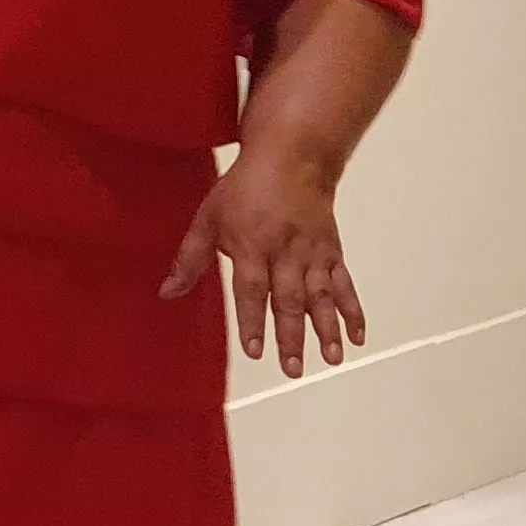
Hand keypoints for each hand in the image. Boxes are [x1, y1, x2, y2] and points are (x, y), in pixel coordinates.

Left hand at [161, 145, 366, 378]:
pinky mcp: (332, 251)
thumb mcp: (208, 217)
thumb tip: (167, 292)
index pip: (252, 289)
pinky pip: (345, 284)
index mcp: (251, 243)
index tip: (254, 350)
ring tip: (331, 358)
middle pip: (289, 298)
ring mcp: (312, 253)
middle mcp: (284, 251)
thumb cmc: (245, 187)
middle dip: (291, 336)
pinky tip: (357, 336)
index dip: (252, 320)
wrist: (292, 157)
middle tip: (292, 368)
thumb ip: (190, 259)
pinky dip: (354, 310)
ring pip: (321, 295)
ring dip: (327, 329)